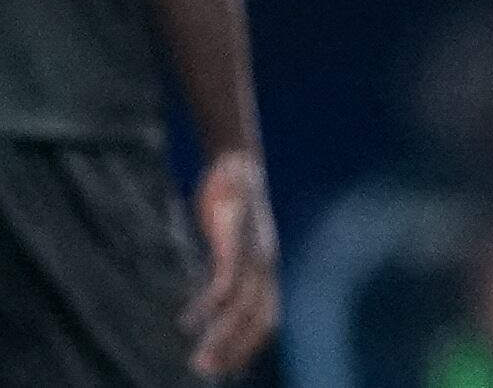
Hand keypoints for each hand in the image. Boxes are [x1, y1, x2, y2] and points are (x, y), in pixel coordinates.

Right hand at [184, 150, 277, 379]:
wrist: (238, 162)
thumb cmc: (232, 207)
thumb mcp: (234, 244)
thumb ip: (229, 270)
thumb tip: (214, 299)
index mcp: (267, 269)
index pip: (268, 320)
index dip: (250, 347)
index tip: (225, 369)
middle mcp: (266, 264)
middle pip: (258, 319)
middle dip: (235, 350)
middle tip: (205, 372)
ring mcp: (254, 251)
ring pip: (242, 306)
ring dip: (220, 335)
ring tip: (196, 359)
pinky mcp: (236, 236)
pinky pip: (224, 279)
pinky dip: (208, 305)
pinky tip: (188, 321)